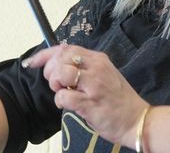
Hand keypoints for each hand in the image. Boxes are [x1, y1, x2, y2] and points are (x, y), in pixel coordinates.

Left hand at [23, 44, 148, 148]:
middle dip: (50, 71)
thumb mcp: (103, 74)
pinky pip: (63, 97)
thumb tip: (58, 59)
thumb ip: (83, 66)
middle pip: (60, 58)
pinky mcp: (90, 103)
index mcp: (98, 59)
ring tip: (63, 92)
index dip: (45, 54)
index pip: (65, 48)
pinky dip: (60, 101)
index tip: (32, 62)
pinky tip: (68, 105)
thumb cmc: (118, 100)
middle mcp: (96, 68)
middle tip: (56, 84)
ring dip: (55, 84)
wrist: (138, 121)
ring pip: (61, 74)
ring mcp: (94, 85)